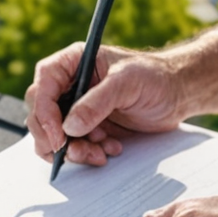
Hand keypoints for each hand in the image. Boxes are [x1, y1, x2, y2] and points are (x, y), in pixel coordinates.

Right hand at [26, 44, 187, 167]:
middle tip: (75, 151)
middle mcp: (70, 85)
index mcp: (74, 63)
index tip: (57, 134)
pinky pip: (73, 146)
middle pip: (41, 113)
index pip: (44, 84)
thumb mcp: (127, 83)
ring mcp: (76, 108)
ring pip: (54, 135)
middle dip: (55, 137)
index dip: (44, 110)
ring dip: (74, 150)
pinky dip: (87, 153)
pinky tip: (110, 149)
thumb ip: (97, 103)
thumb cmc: (155, 77)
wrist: (177, 95)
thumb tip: (69, 126)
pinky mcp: (87, 128)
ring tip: (100, 152)